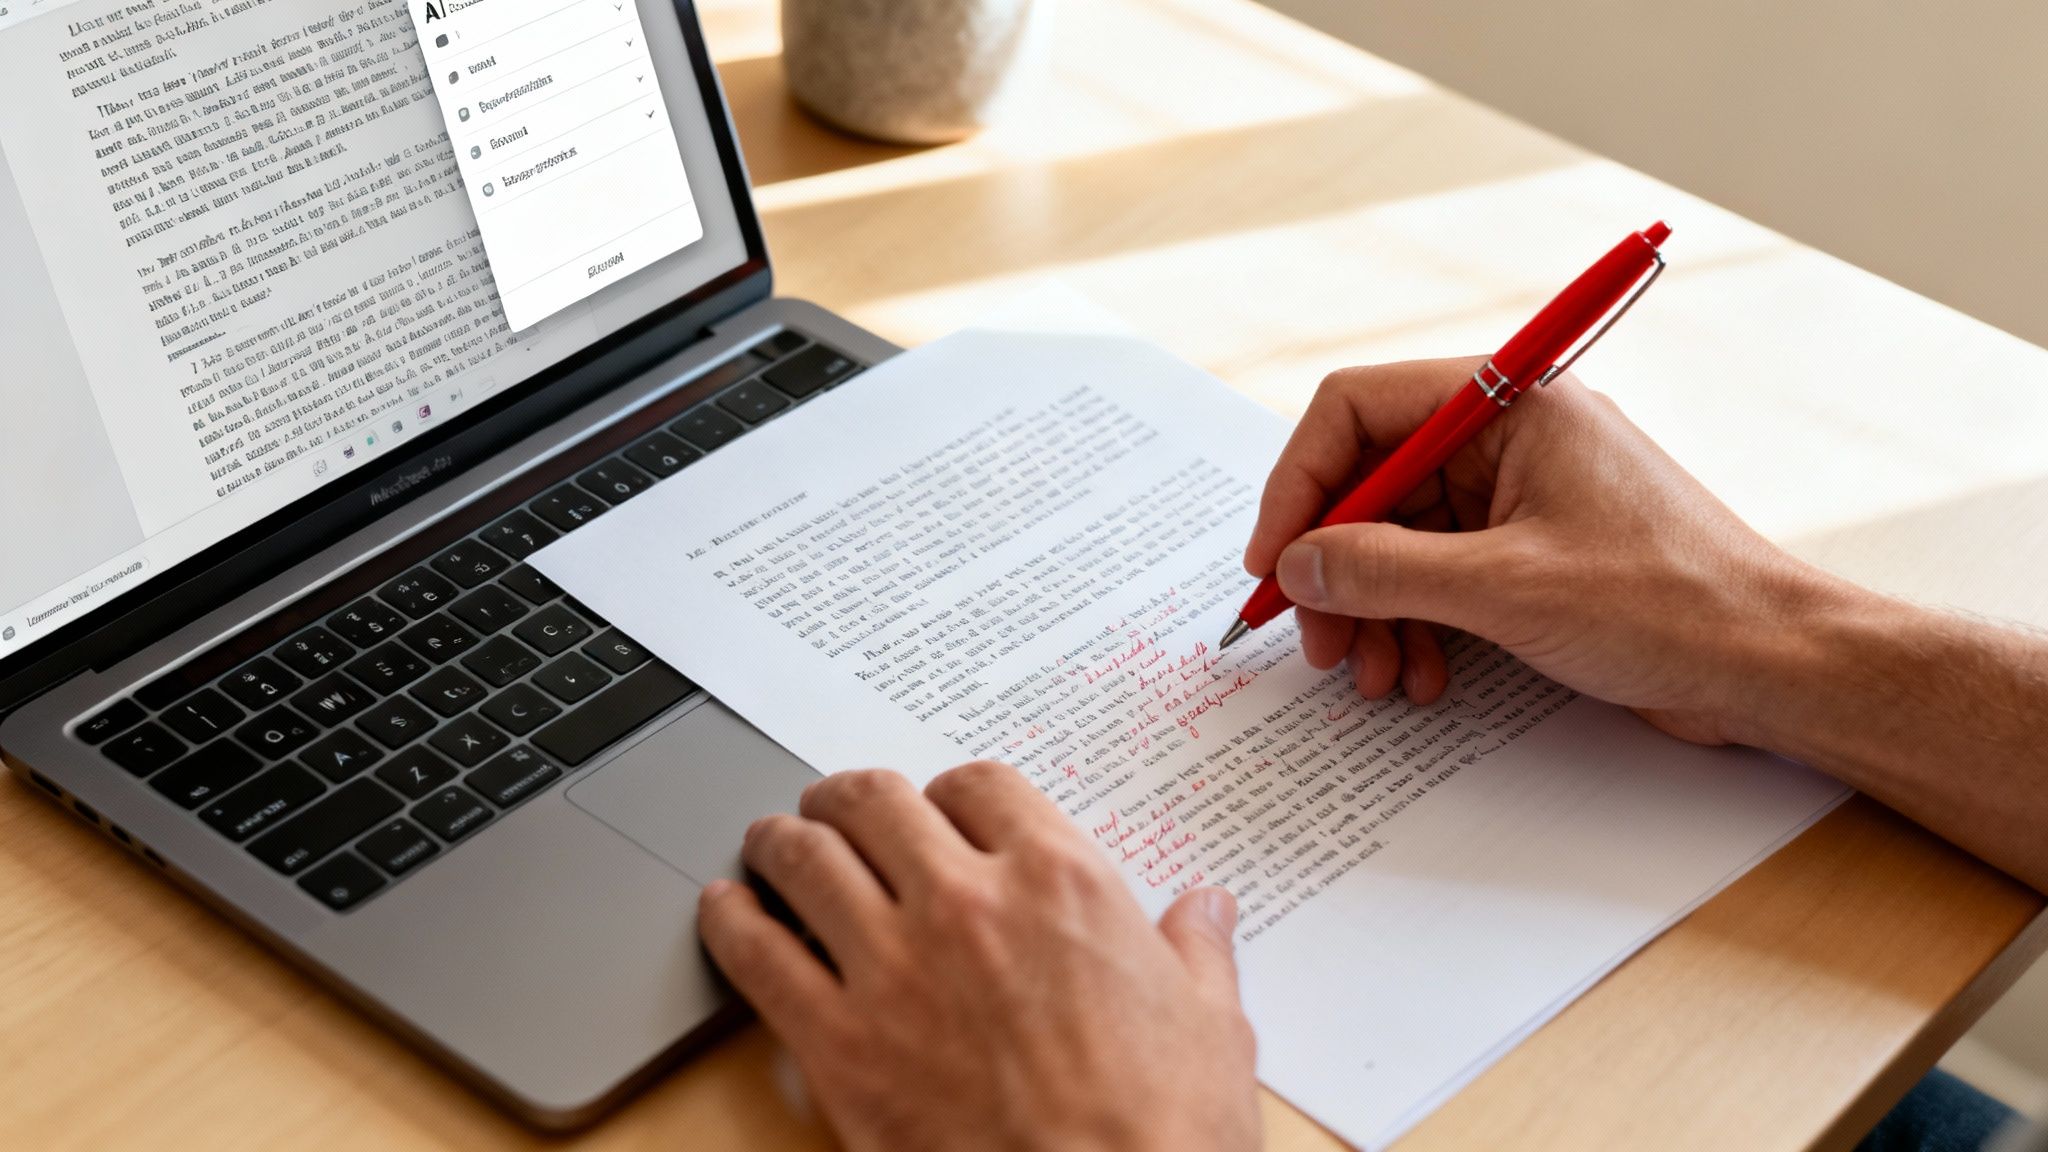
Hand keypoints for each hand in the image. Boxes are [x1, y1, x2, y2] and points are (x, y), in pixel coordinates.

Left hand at [697, 762, 1261, 1151]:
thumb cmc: (1164, 1132)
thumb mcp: (1212, 1027)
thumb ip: (1197, 951)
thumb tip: (1206, 910)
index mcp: (1060, 881)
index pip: (979, 786)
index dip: (952, 794)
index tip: (942, 811)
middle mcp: (966, 901)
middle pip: (874, 802)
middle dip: (848, 799)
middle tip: (836, 810)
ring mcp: (893, 966)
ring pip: (804, 858)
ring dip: (782, 842)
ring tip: (771, 845)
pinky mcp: (837, 1042)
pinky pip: (757, 954)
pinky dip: (730, 921)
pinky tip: (725, 911)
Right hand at [1245, 358, 1847, 744]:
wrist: (1772, 665)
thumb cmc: (1669, 604)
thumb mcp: (1504, 588)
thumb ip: (1383, 569)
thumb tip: (1299, 563)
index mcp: (1510, 403)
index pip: (1357, 410)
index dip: (1300, 484)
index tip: (1275, 561)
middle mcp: (1507, 436)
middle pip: (1370, 482)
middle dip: (1335, 567)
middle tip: (1318, 641)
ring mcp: (1519, 496)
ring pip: (1397, 540)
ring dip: (1372, 610)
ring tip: (1375, 675)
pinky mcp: (1530, 553)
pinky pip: (1437, 576)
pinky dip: (1415, 626)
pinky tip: (1421, 676)